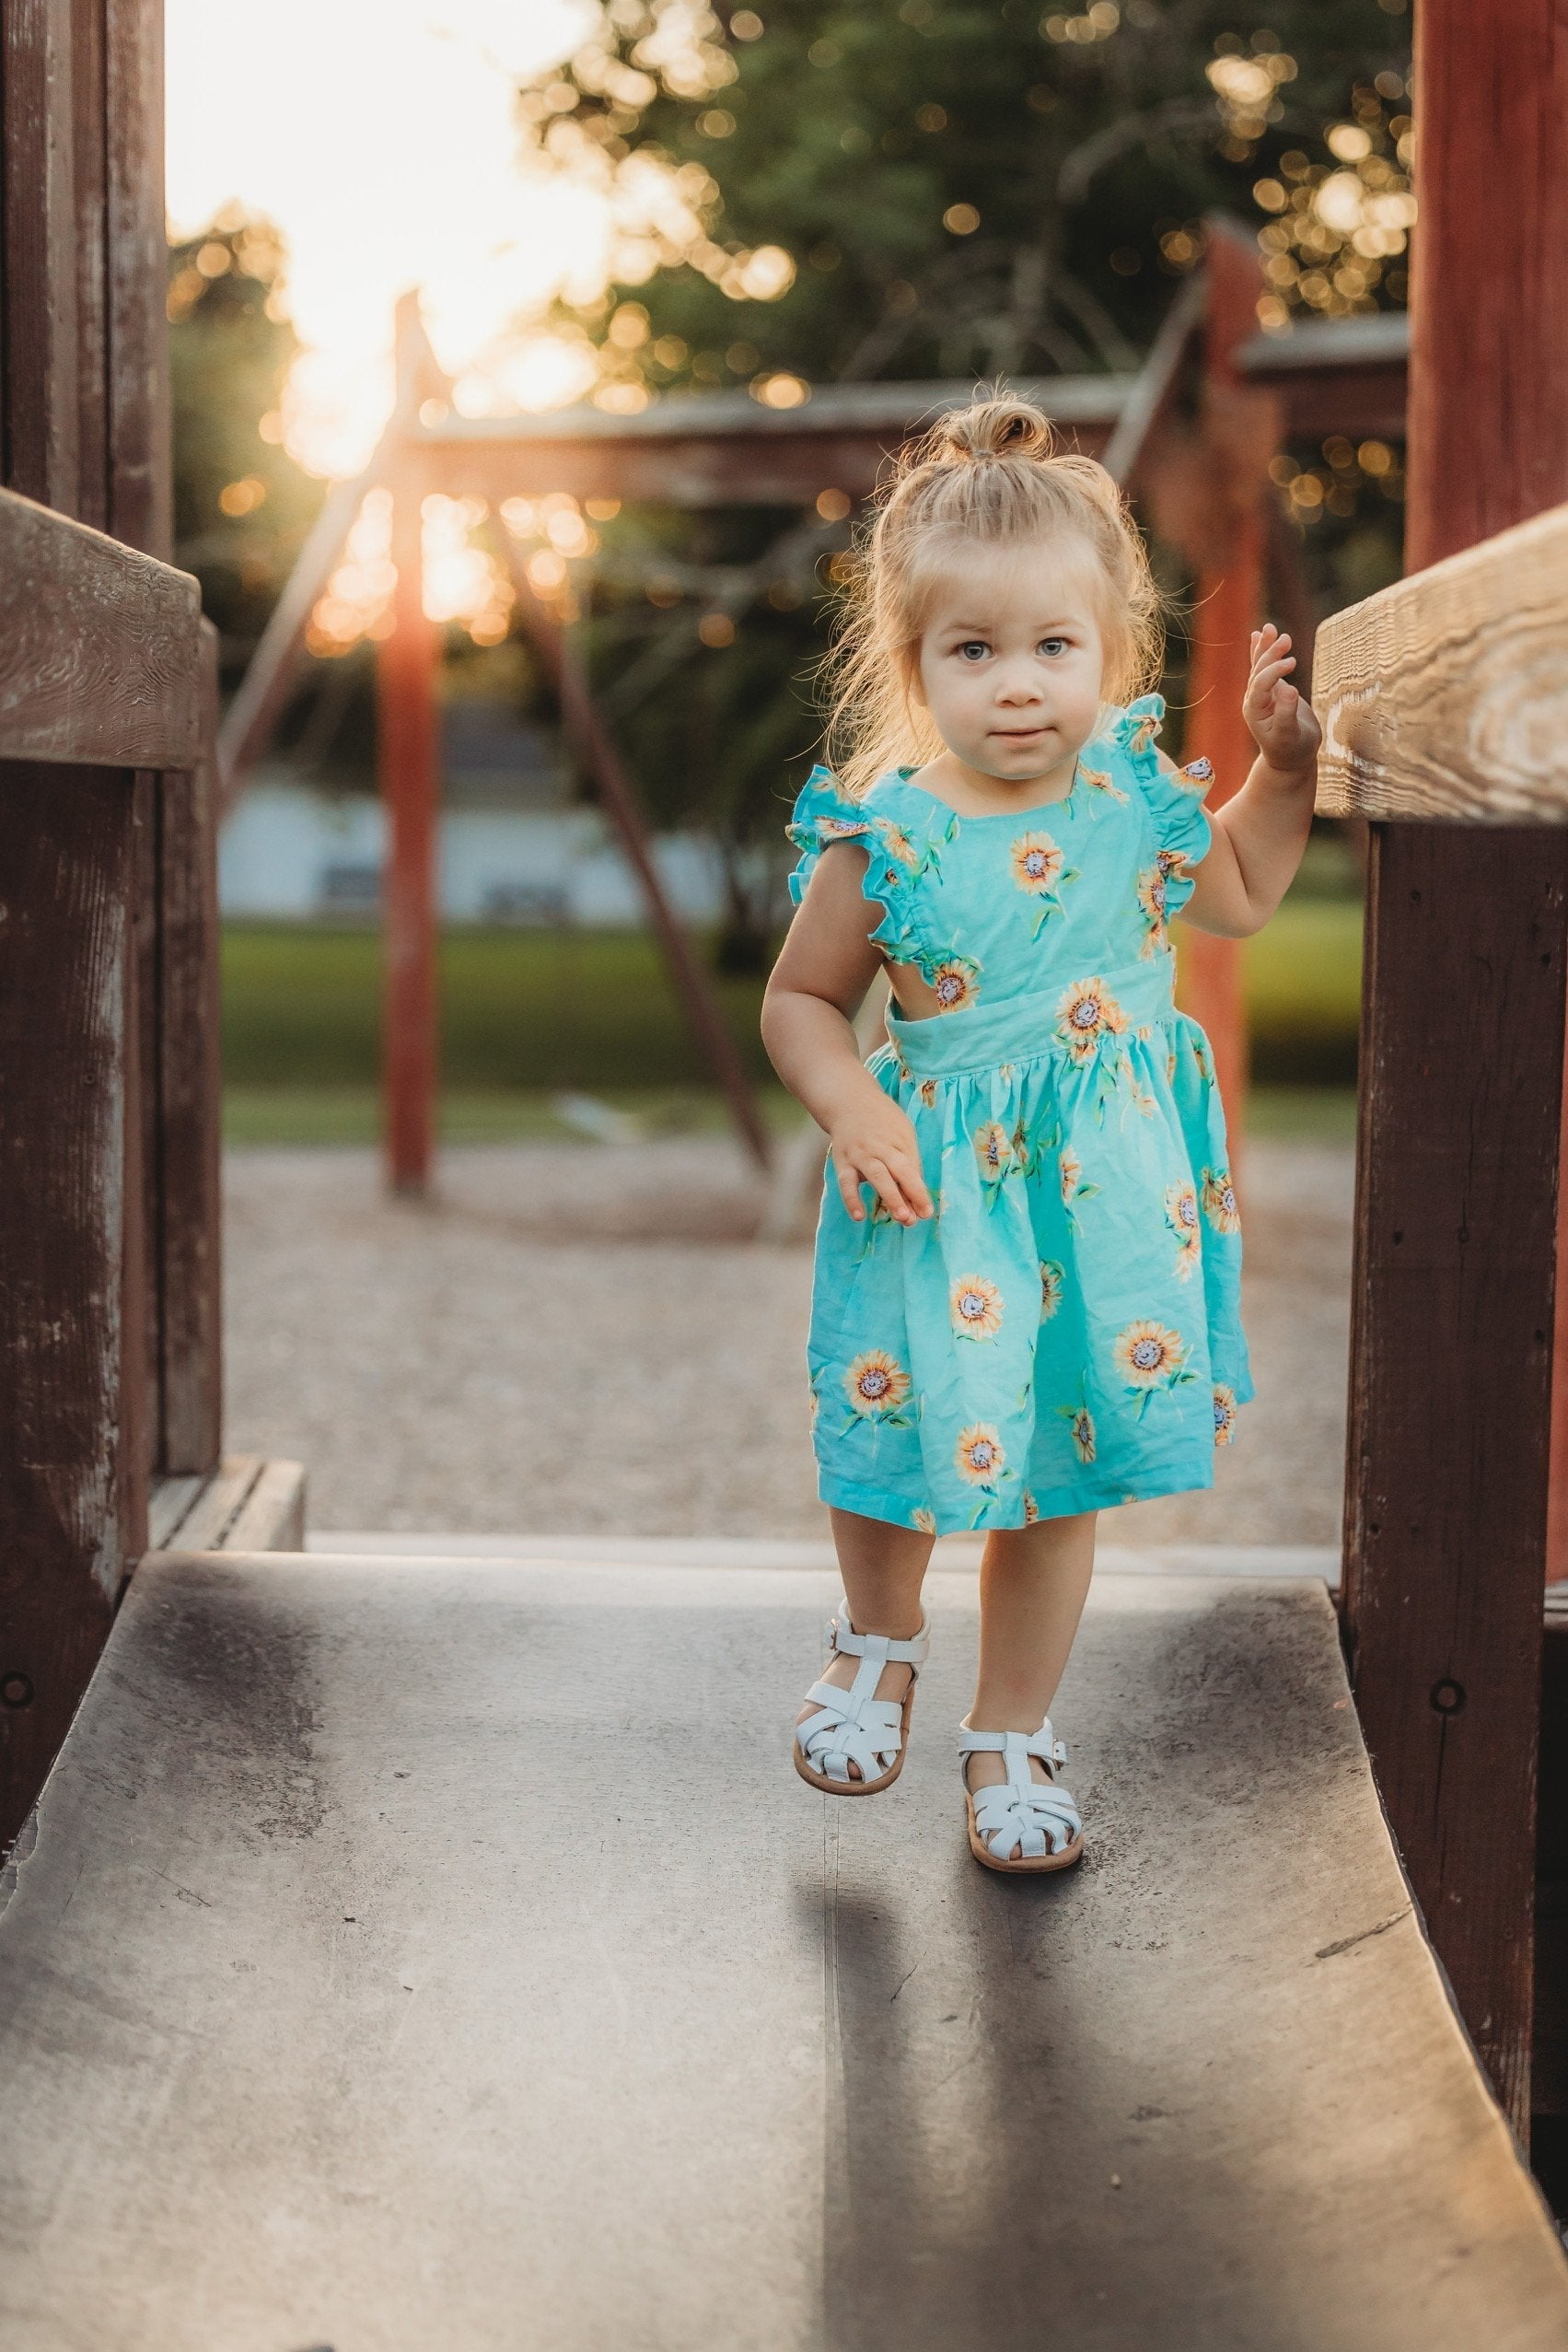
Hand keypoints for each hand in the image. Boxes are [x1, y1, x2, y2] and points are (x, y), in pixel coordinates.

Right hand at [829, 1096, 933, 1225]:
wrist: (850, 1102)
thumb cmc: (883, 1123)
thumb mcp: (902, 1134)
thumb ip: (908, 1163)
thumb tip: (914, 1196)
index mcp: (900, 1140)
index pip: (912, 1169)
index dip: (920, 1191)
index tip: (927, 1212)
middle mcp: (881, 1147)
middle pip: (899, 1171)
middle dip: (909, 1193)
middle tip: (916, 1217)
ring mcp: (861, 1155)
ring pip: (877, 1176)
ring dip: (890, 1197)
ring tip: (901, 1217)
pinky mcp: (842, 1162)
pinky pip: (846, 1183)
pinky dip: (851, 1200)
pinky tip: (859, 1216)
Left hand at [1243, 623, 1321, 774]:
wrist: (1291, 759)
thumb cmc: (1292, 750)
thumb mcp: (1290, 735)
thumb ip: (1287, 714)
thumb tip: (1289, 689)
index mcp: (1255, 710)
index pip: (1260, 684)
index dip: (1274, 671)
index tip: (1292, 663)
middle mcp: (1254, 700)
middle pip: (1258, 671)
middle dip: (1269, 654)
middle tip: (1285, 640)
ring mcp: (1261, 694)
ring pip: (1260, 666)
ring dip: (1266, 647)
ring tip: (1271, 628)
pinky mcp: (1272, 690)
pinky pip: (1265, 667)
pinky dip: (1263, 650)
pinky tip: (1260, 634)